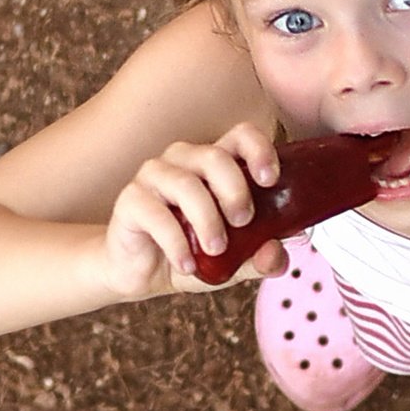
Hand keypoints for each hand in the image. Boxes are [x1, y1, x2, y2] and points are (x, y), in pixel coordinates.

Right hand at [102, 122, 285, 298]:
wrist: (142, 274)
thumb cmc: (191, 253)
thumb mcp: (233, 262)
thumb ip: (258, 258)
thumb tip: (280, 253)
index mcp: (214, 165)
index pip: (241, 136)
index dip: (259, 150)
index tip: (270, 180)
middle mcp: (184, 162)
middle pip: (215, 157)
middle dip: (235, 191)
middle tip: (243, 222)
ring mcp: (154, 177)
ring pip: (185, 184)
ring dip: (207, 219)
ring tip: (216, 250)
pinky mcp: (130, 201)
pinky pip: (155, 213)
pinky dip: (176, 242)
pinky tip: (186, 263)